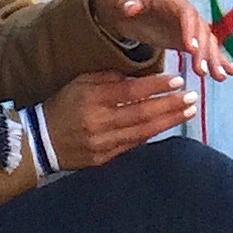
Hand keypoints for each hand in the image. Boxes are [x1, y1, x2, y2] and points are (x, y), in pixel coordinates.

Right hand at [42, 69, 194, 169]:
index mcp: (92, 98)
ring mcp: (102, 143)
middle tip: (192, 96)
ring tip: (188, 111)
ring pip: (142, 131)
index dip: (156, 86)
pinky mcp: (104, 158)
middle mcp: (99, 121)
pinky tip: (168, 125)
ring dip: (168, 120)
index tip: (177, 80)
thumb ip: (107, 77)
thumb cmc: (63, 105)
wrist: (40, 141)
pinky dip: (152, 134)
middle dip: (170, 104)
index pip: (130, 91)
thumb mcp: (80, 82)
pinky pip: (133, 145)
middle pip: (141, 113)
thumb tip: (137, 74)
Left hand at [87, 0, 232, 79]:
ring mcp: (186, 25)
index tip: (190, 49)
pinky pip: (203, 49)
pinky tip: (229, 73)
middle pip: (200, 28)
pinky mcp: (185, 38)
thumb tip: (132, 8)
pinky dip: (216, 59)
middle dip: (204, 50)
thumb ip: (123, 2)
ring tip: (219, 77)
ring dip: (213, 58)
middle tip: (204, 71)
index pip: (185, 12)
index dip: (190, 29)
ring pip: (206, 40)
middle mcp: (182, 9)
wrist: (118, 4)